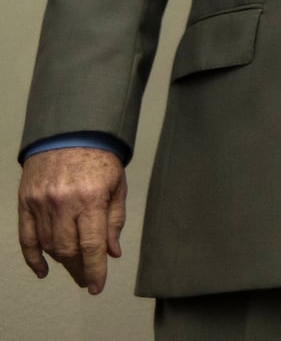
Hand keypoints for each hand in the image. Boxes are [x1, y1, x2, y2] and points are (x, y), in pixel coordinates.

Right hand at [17, 147, 126, 293]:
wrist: (70, 130)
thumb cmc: (100, 157)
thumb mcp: (117, 185)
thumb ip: (114, 220)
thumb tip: (112, 253)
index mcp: (91, 198)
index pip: (92, 245)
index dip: (95, 270)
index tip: (97, 286)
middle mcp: (63, 202)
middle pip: (68, 250)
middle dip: (79, 269)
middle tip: (86, 279)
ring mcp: (41, 203)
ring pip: (49, 245)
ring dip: (61, 262)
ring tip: (74, 269)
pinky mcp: (25, 202)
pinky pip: (26, 238)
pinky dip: (33, 258)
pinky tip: (44, 271)